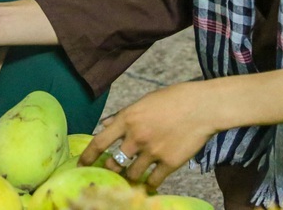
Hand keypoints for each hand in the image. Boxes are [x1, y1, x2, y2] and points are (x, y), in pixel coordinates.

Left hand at [80, 83, 218, 190]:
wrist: (202, 106)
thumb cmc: (173, 99)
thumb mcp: (143, 102)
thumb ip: (123, 116)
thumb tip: (104, 125)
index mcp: (127, 119)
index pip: (99, 141)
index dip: (87, 156)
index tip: (81, 164)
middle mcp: (136, 137)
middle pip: (113, 163)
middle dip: (110, 169)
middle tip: (112, 171)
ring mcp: (153, 151)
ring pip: (132, 174)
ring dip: (131, 176)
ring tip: (133, 175)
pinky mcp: (169, 163)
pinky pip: (152, 181)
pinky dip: (149, 183)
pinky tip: (150, 180)